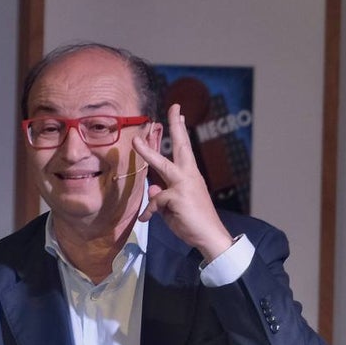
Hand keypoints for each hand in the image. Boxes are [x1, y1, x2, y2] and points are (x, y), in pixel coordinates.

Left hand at [132, 103, 233, 262]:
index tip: (178, 112)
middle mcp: (189, 175)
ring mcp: (184, 185)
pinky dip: (150, 211)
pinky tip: (146, 219)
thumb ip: (163, 196)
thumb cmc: (192, 220)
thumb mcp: (173, 206)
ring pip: (163, 166)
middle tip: (173, 108)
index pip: (184, 148)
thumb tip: (153, 189)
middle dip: (176, 126)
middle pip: (181, 147)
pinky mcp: (178, 197)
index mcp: (190, 175)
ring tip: (136, 141)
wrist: (209, 236)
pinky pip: (156, 201)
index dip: (180, 129)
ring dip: (148, 153)